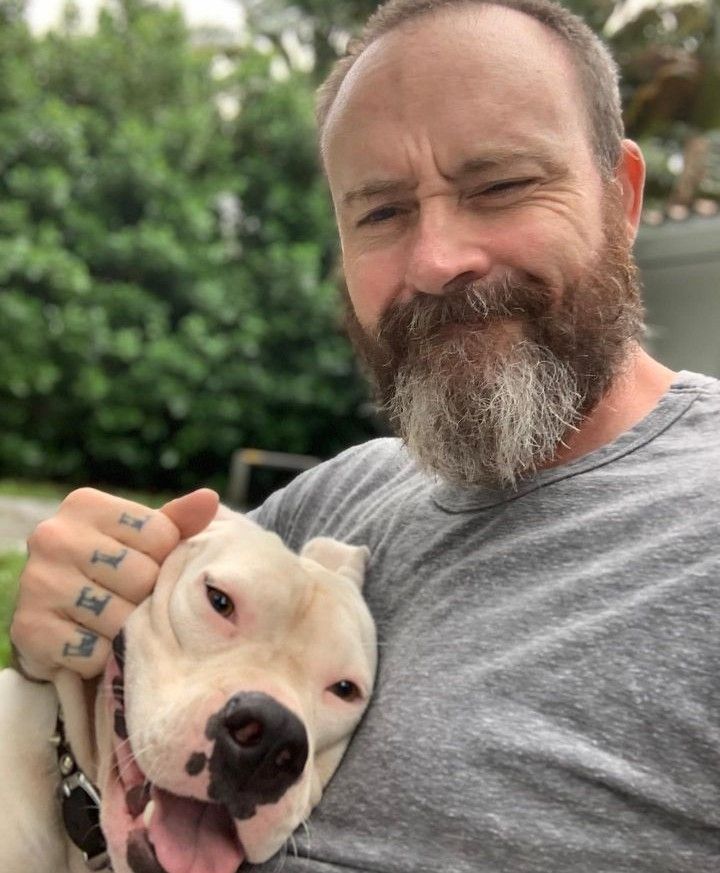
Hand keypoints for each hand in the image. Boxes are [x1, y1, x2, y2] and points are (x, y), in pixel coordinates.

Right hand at [10, 487, 218, 679]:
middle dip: (146, 596)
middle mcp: (54, 536)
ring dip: (127, 630)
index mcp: (85, 505)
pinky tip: (91, 643)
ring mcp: (38, 582)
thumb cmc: (111, 570)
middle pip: (142, 576)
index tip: (145, 565)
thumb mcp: (144, 540)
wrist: (54, 620)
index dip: (165, 559)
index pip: (161, 535)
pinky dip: (102, 657)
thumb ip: (178, 521)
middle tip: (129, 599)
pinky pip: (94, 652)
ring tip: (112, 622)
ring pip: (121, 617)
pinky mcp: (29, 627)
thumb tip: (209, 499)